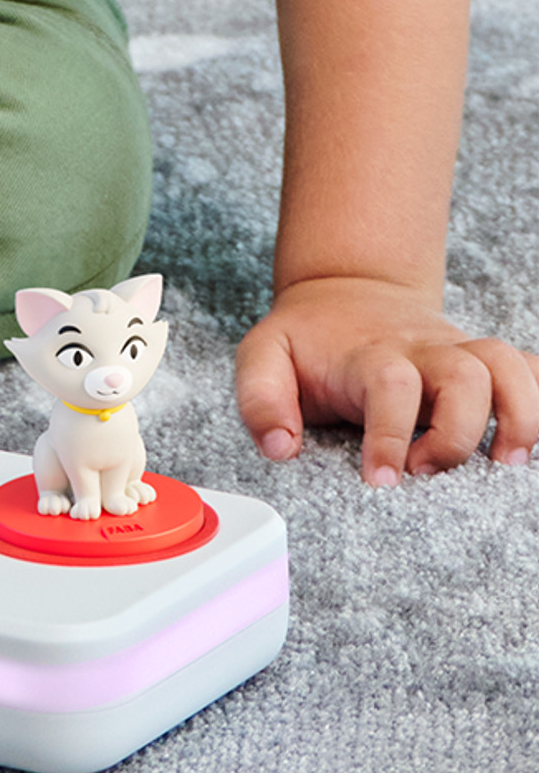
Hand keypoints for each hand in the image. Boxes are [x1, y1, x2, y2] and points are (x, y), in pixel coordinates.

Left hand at [235, 277, 538, 485]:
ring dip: (520, 415)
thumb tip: (281, 448)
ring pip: (509, 366)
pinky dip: (538, 399)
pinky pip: (528, 369)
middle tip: (424, 471)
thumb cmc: (304, 339)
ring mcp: (455, 353)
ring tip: (505, 464)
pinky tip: (522, 442)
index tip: (381, 480)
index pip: (391, 384)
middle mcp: (421, 350)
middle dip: (456, 433)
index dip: (391, 434)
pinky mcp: (478, 362)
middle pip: (467, 373)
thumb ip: (260, 399)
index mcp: (367, 354)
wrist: (345, 292)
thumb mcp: (262, 356)